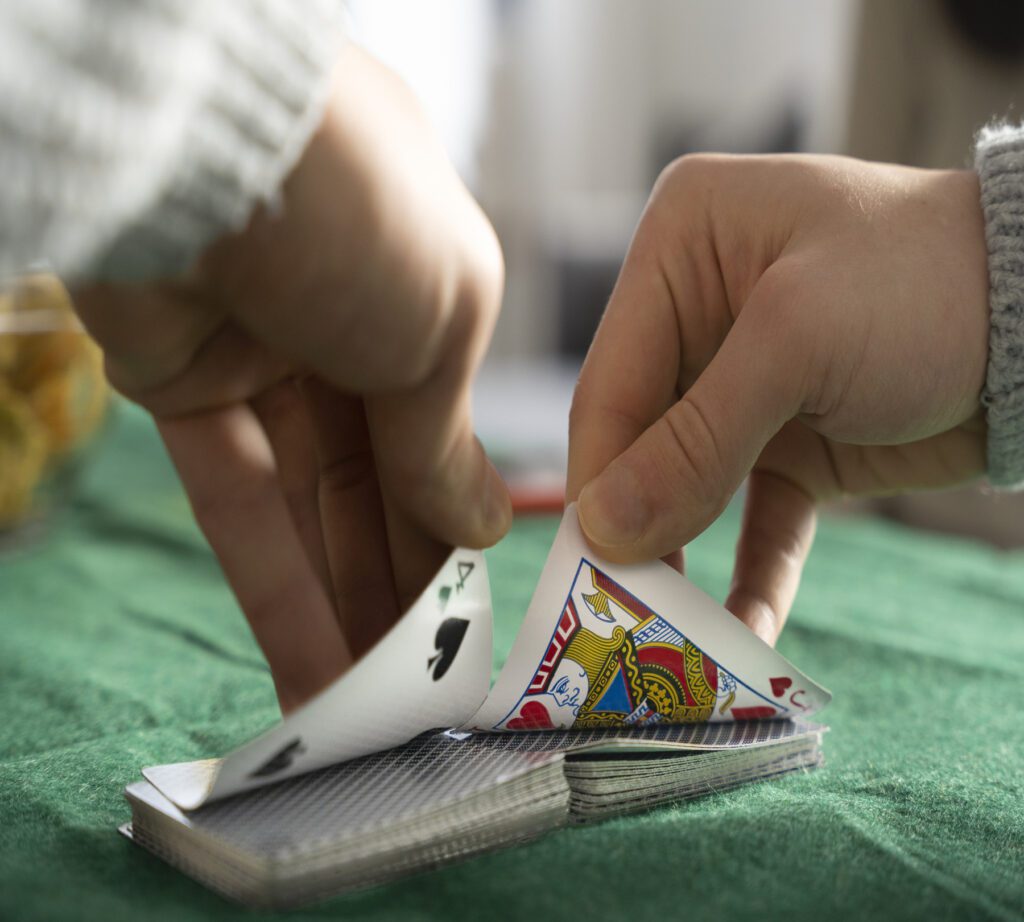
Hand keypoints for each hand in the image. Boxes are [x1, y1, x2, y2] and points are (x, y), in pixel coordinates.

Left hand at [74, 46, 510, 711]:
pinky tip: (312, 666)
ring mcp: (259, 354)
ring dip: (340, 601)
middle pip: (374, 479)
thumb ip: (450, 440)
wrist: (207, 152)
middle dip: (399, 581)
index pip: (443, 428)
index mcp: (423, 286)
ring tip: (372, 702)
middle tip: (424, 680)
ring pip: (307, 500)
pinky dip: (274, 581)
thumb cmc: (366, 216)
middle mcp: (344, 320)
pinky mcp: (180, 382)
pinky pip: (236, 496)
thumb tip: (481, 527)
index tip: (471, 609)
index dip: (454, 525)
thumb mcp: (448, 327)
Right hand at [568, 154, 988, 643]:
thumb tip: (603, 529)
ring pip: (689, 485)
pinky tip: (744, 630)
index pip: (612, 379)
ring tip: (671, 633)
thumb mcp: (798, 343)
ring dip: (685, 556)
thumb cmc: (923, 284)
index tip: (590, 558)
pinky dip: (751, 572)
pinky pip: (756, 517)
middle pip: (640, 439)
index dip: (598, 473)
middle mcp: (699, 312)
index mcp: (682, 247)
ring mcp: (743, 383)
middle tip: (620, 608)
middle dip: (637, 523)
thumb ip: (694, 441)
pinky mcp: (791, 443)